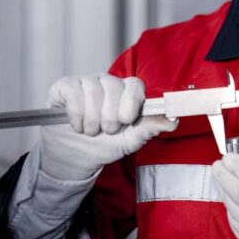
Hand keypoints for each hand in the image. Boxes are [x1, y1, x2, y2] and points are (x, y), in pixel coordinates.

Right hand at [38, 74, 177, 180]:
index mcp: (126, 92)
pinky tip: (77, 125)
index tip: (126, 120)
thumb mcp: (130, 140)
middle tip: (107, 130)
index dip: (131, 101)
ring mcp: (85, 82)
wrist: (76, 156)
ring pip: (93, 89)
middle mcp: (107, 82)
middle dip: (110, 115)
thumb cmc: (106, 144)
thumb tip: (173, 121)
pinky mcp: (64, 86)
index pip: (134, 84)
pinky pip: (73, 91)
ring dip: (92, 119)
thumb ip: (150, 128)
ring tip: (91, 131)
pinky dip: (76, 114)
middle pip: (113, 85)